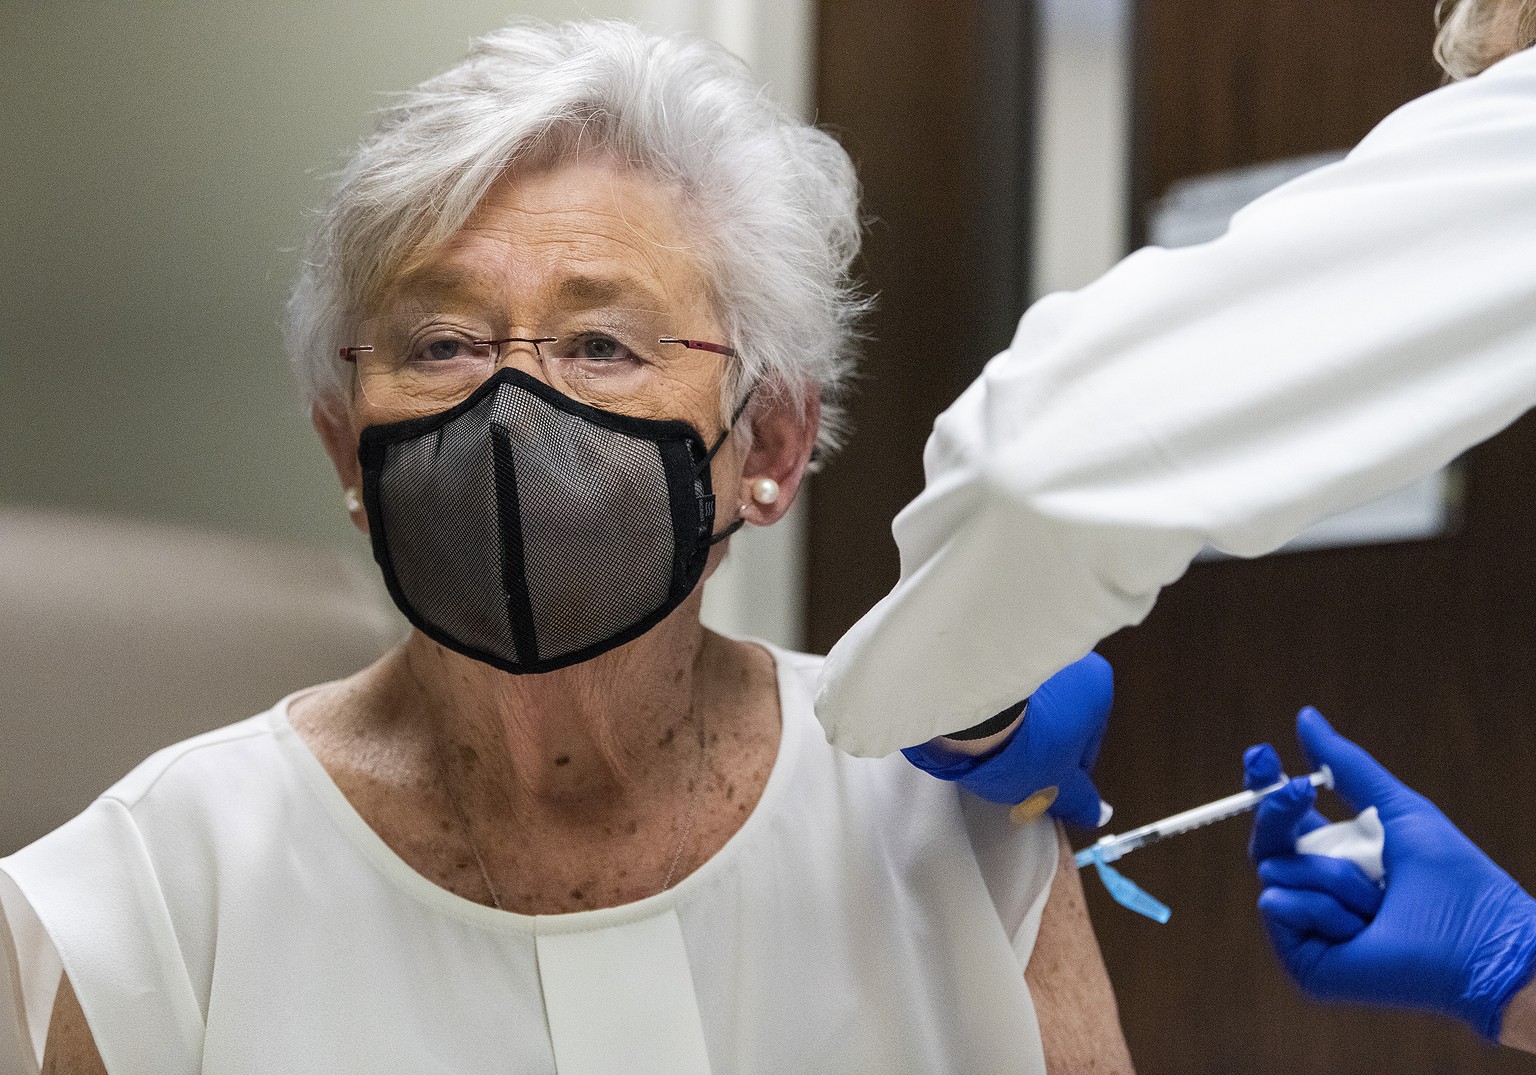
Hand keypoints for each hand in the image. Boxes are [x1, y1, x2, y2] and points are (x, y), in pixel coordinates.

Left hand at [901, 652, 1110, 827]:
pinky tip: (974, 735)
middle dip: (1040, 748)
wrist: (967, 706)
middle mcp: (1066, 659)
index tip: (1047, 790)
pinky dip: (989, 714)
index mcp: (1095, 685)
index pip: (1088, 741)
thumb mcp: (1057, 786)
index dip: (1067, 773)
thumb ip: (1080, 800)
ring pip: (1027, 705)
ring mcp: (1025, 651)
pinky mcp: (987, 653)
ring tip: (991, 756)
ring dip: (1014, 730)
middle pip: (1056, 719)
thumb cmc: (1027, 745)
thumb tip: (1097, 814)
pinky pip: (996, 692)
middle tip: (1018, 776)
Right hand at [1246, 706, 1535, 1039]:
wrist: (1481, 944)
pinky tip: (1361, 928)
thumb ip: (1348, 766)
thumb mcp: (1396, 809)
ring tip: (1378, 901)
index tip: (1261, 754)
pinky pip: (1277, 907)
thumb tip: (1305, 716)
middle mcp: (1315, 892)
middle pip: (1266, 840)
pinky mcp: (1302, 961)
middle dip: (1278, 811)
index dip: (1266, 788)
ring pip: (1276, 871)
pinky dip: (1321, 908)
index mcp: (1335, 857)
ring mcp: (1307, 928)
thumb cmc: (1454, 881)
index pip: (1284, 820)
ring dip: (1331, 876)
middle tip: (1298, 791)